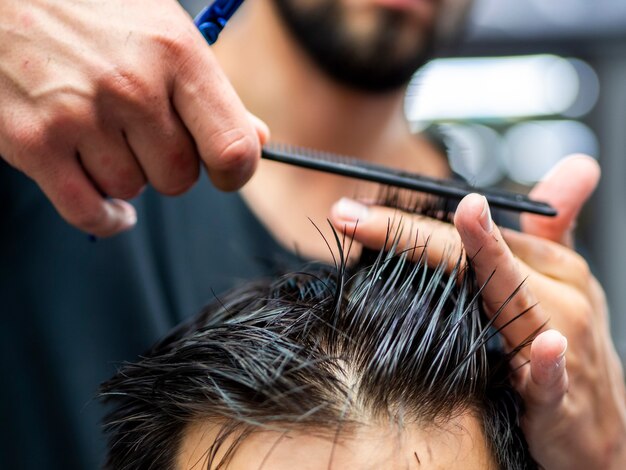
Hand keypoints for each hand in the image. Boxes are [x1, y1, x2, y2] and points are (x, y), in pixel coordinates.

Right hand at [0, 0, 267, 235]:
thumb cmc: (92, 9)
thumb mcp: (164, 31)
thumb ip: (211, 91)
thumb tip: (258, 139)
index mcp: (177, 54)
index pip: (233, 148)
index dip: (236, 172)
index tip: (225, 174)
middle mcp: (132, 87)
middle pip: (180, 177)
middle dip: (169, 167)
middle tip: (145, 138)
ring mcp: (80, 116)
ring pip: (133, 190)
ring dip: (126, 175)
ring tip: (104, 136)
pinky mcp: (34, 142)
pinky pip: (88, 211)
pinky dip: (105, 217)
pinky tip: (111, 209)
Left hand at [330, 155, 625, 468]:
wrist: (604, 427)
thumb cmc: (571, 343)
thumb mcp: (560, 282)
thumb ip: (548, 228)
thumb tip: (576, 166)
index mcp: (548, 267)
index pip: (473, 230)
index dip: (412, 218)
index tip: (355, 209)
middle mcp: (556, 295)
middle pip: (478, 255)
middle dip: (414, 234)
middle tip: (353, 216)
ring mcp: (561, 341)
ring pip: (514, 297)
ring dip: (490, 260)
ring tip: (467, 219)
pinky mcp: (561, 397)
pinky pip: (554, 375)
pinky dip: (549, 360)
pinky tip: (545, 344)